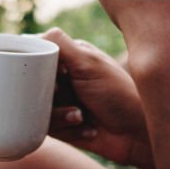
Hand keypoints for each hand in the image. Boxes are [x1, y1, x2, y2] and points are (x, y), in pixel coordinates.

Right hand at [43, 27, 154, 168]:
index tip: (52, 78)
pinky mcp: (63, 125)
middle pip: (32, 84)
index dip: (37, 68)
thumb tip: (35, 35)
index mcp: (70, 57)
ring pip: (38, 109)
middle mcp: (64, 77)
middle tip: (66, 98)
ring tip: (81, 116)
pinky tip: (88, 129)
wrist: (137, 134)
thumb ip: (61, 45)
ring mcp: (63, 101)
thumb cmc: (119, 94)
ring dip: (61, 116)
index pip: (37, 55)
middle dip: (49, 96)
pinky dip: (68, 130)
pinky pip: (49, 128)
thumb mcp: (89, 64)